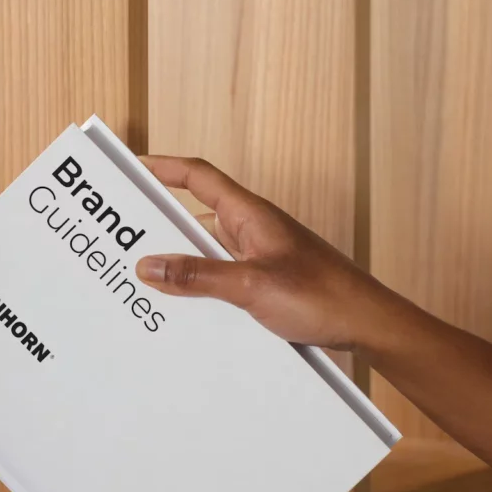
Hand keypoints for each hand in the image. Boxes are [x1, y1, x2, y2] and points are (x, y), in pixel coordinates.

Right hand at [134, 156, 394, 350]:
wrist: (367, 324)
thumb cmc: (322, 297)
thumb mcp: (251, 287)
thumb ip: (200, 277)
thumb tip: (150, 265)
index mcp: (252, 216)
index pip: (200, 177)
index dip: (164, 167)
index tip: (132, 169)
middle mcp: (255, 231)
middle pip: (199, 216)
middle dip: (162, 226)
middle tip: (124, 240)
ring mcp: (263, 258)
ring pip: (211, 252)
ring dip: (184, 264)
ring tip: (146, 282)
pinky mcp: (270, 283)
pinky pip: (227, 277)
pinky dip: (206, 288)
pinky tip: (189, 311)